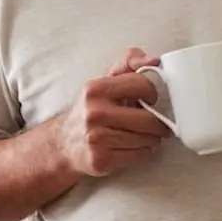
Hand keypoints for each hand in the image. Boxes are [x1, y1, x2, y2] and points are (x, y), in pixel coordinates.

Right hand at [52, 48, 171, 177]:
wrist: (64, 144)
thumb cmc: (91, 110)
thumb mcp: (104, 82)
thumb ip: (129, 64)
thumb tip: (154, 60)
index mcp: (96, 89)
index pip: (142, 86)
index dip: (151, 93)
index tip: (149, 100)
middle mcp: (95, 113)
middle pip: (149, 119)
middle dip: (156, 123)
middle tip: (154, 124)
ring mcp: (97, 138)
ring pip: (147, 139)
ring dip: (151, 139)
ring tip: (140, 135)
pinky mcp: (102, 160)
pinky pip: (140, 155)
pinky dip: (142, 152)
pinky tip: (131, 147)